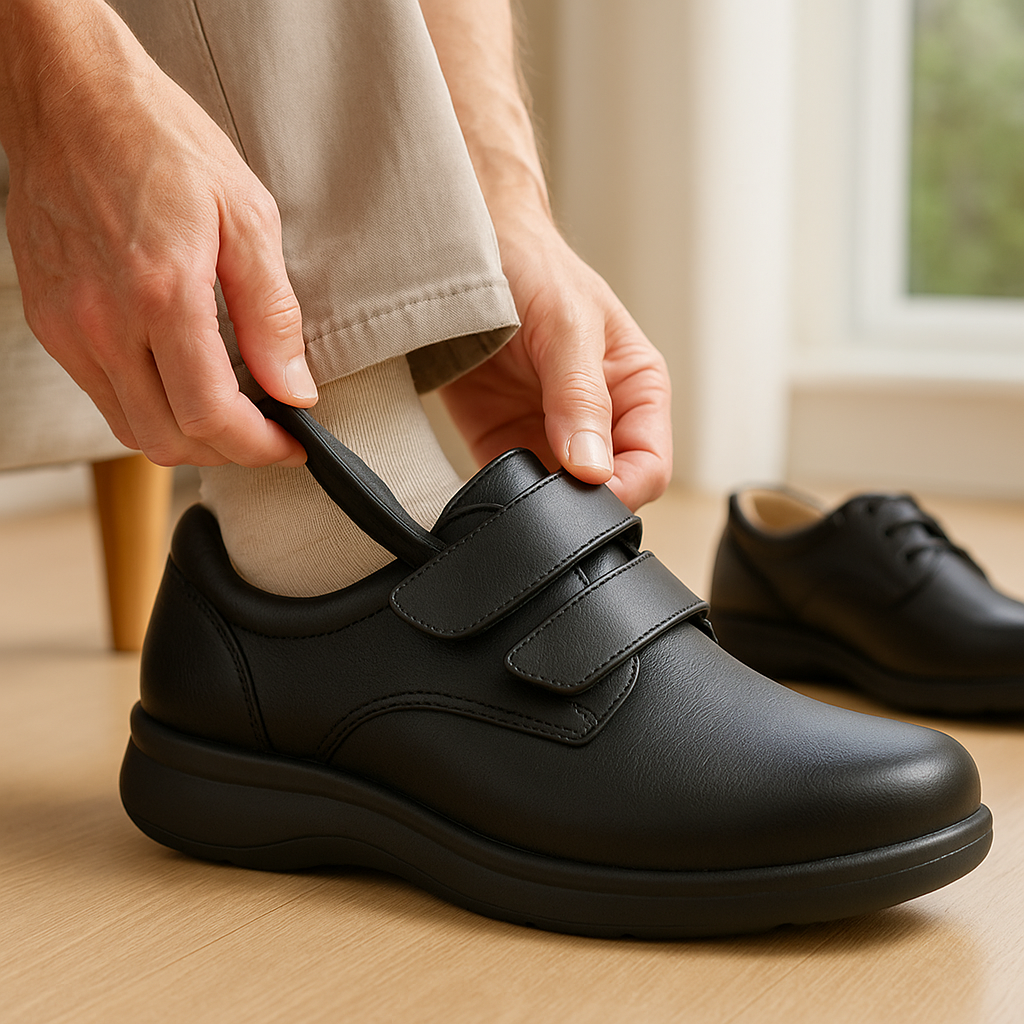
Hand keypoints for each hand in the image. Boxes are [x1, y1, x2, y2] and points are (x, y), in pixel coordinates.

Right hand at [1, 0, 315, 466]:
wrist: (71, 98)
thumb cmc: (161, 142)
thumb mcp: (246, 217)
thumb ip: (273, 314)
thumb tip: (294, 386)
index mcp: (161, 294)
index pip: (210, 416)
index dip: (259, 447)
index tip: (291, 442)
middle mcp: (103, 321)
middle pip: (169, 440)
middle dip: (229, 452)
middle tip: (268, 434)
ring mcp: (68, 326)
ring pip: (132, 429)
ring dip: (188, 438)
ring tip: (232, 414)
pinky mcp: (50, 322)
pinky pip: (103, 396)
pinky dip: (149, 408)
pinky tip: (182, 382)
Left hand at [441, 216, 671, 510]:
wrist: (467, 248)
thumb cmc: (534, 268)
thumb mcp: (568, 325)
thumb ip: (582, 396)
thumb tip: (593, 467)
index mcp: (636, 390)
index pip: (651, 466)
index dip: (622, 488)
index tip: (586, 488)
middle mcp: (598, 420)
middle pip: (605, 492)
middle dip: (579, 498)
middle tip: (545, 480)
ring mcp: (549, 435)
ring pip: (557, 500)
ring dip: (537, 499)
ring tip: (515, 473)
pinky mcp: (501, 442)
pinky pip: (508, 488)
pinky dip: (500, 493)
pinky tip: (490, 475)